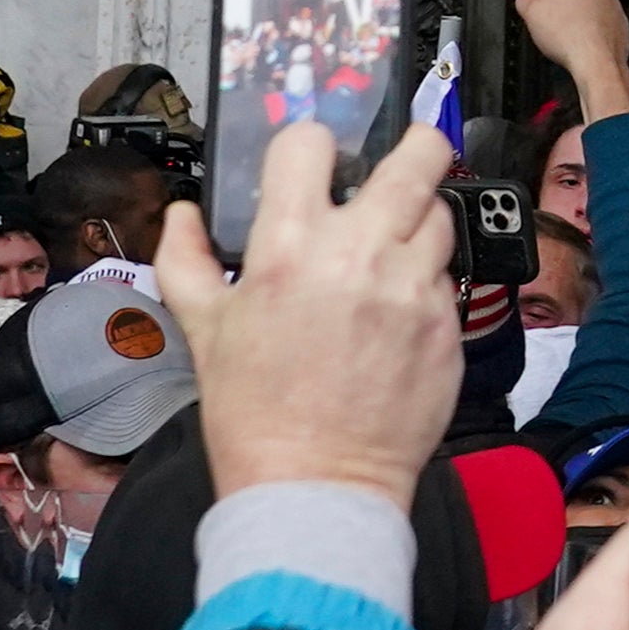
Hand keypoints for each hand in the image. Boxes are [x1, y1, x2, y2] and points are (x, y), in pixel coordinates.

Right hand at [157, 118, 458, 502]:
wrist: (314, 486)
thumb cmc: (253, 413)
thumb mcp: (204, 331)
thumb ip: (186, 260)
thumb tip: (180, 213)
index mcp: (291, 246)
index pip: (310, 143)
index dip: (309, 145)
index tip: (313, 161)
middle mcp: (360, 253)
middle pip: (419, 156)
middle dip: (416, 149)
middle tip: (403, 164)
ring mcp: (412, 287)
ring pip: (439, 215)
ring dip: (419, 221)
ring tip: (390, 252)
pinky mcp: (447, 324)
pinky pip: (446, 278)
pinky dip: (426, 282)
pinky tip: (396, 313)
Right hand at [518, 0, 628, 124]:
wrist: (597, 61)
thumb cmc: (571, 37)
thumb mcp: (530, 12)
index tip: (539, 11)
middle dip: (558, 7)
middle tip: (552, 25)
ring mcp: (611, 4)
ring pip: (584, 7)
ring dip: (574, 19)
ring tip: (567, 36)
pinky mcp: (618, 22)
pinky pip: (597, 22)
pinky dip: (589, 30)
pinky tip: (581, 41)